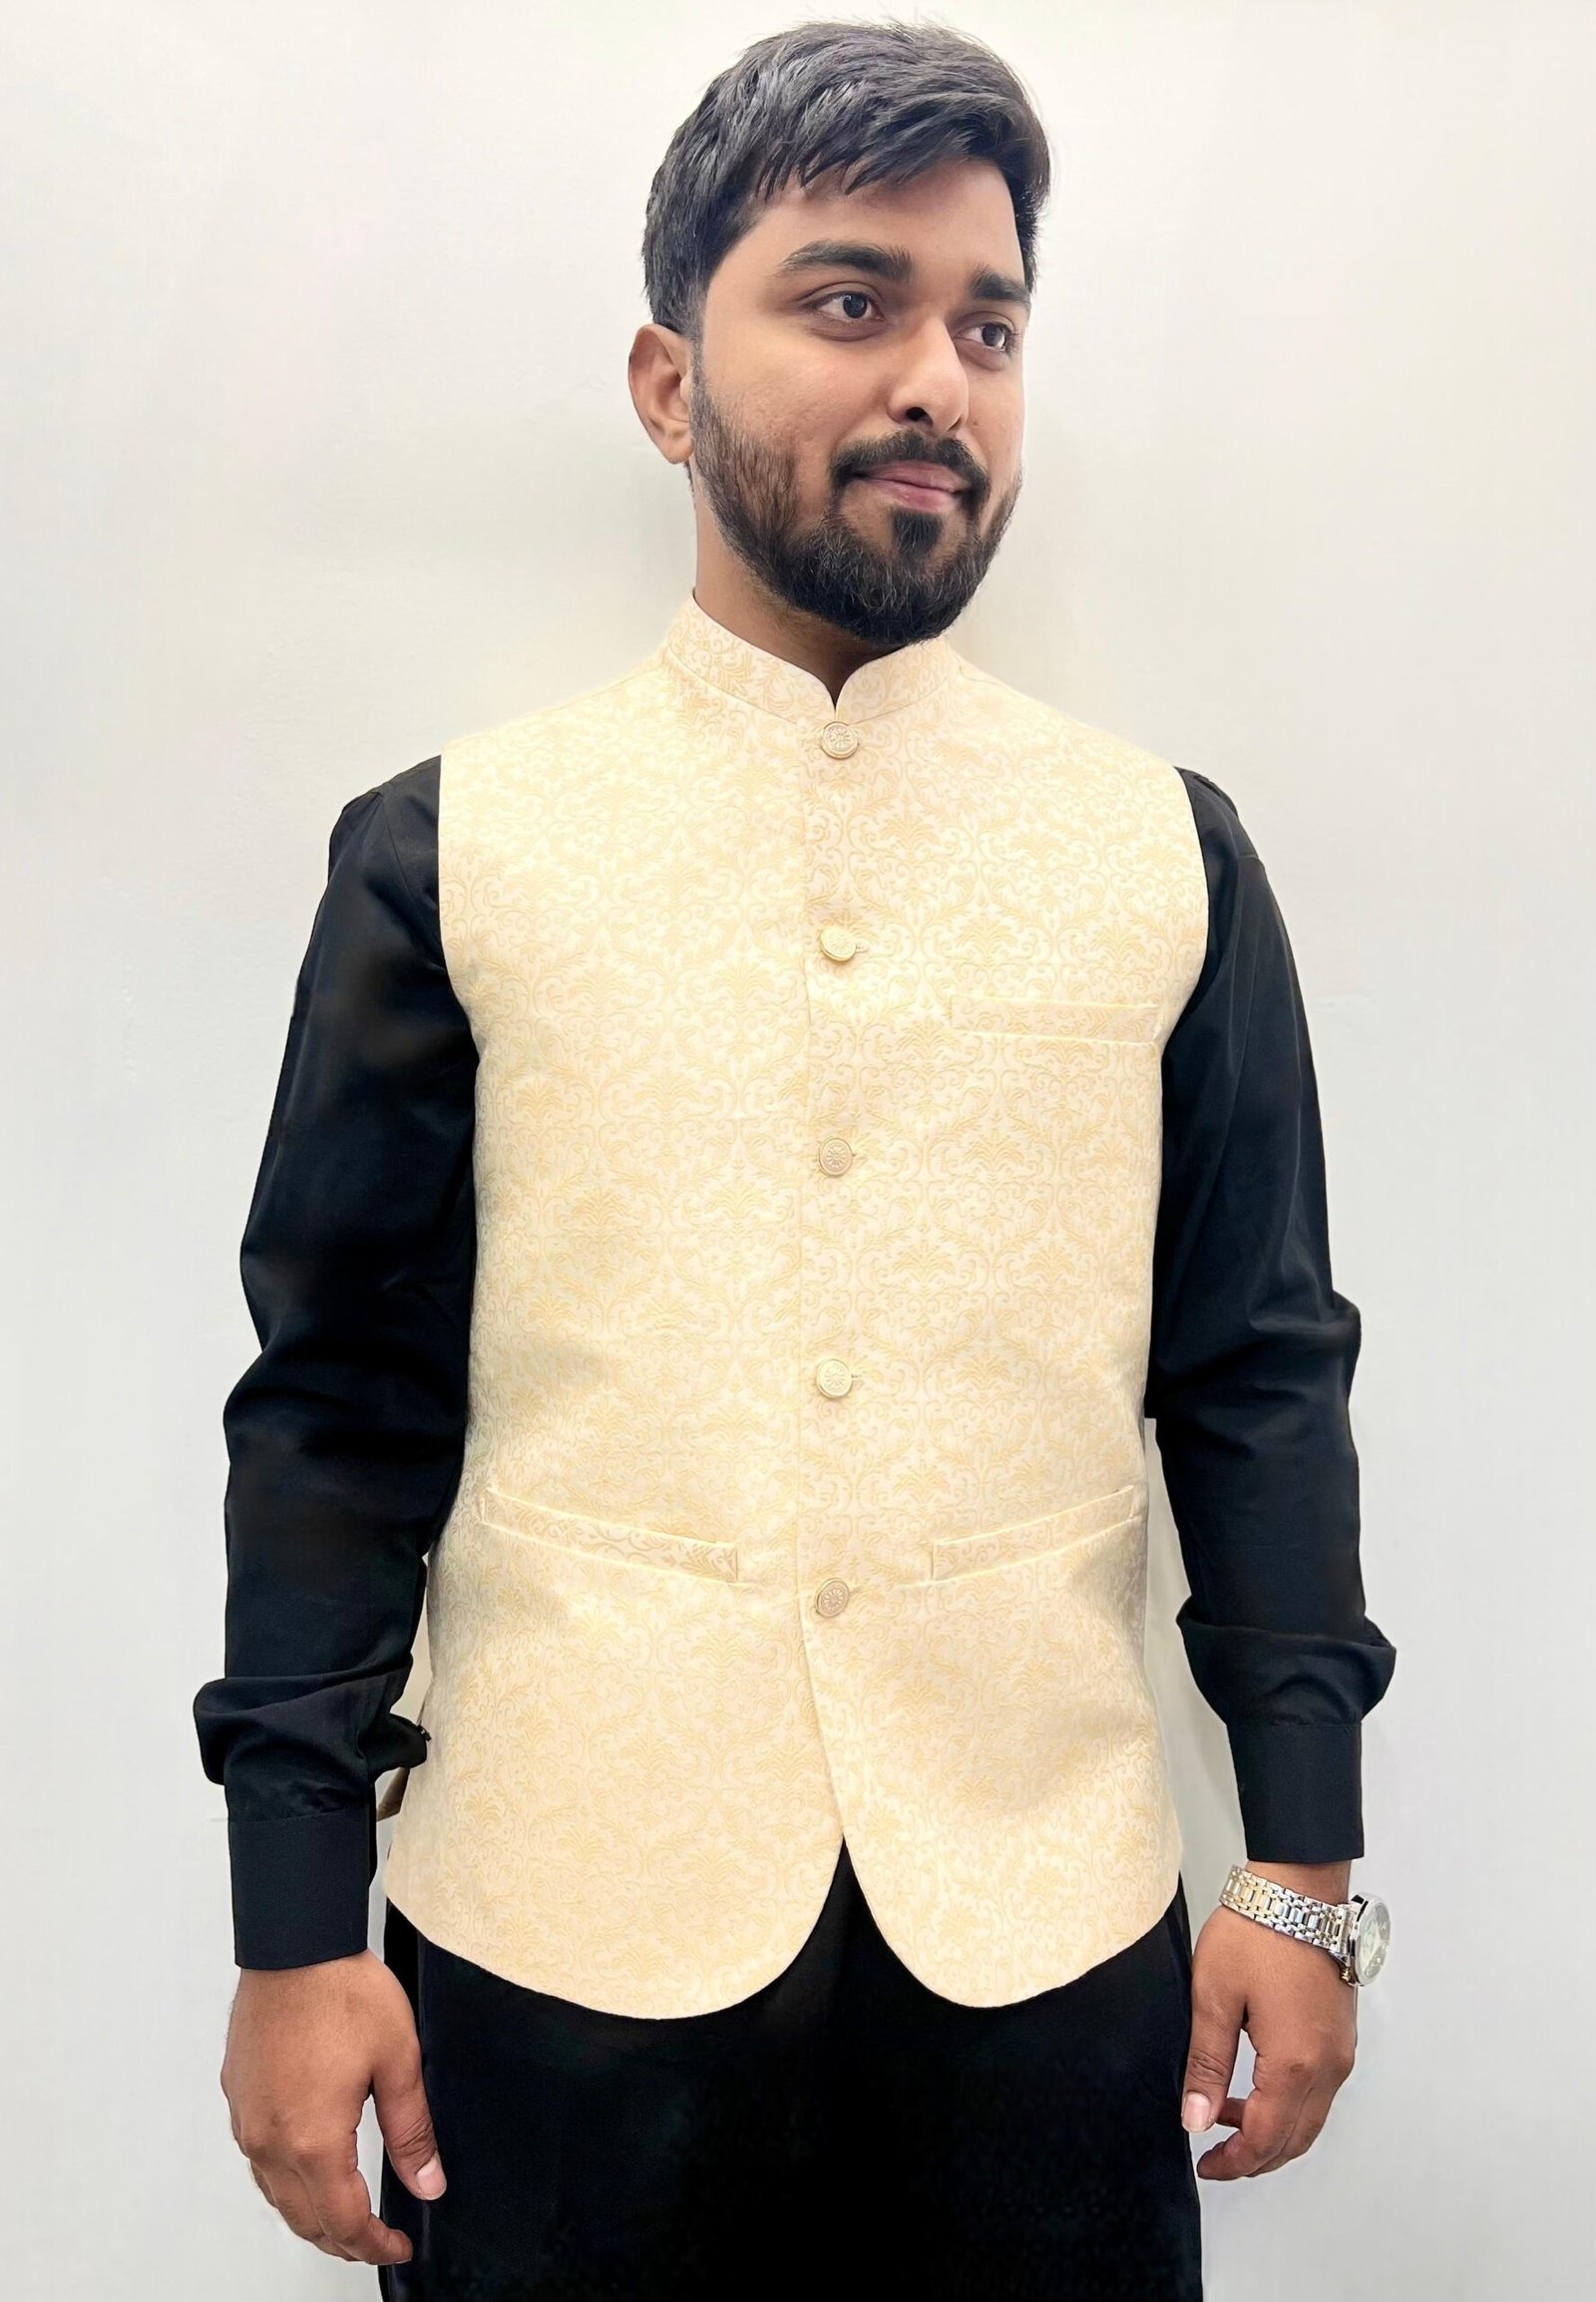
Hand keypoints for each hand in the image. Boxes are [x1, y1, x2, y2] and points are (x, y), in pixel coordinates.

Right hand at [221, 1949, 444, 2265]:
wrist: (295, 1944)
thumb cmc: (341, 1990)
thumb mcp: (398, 2061)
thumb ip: (412, 2132)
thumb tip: (427, 2182)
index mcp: (313, 2140)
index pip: (344, 2222)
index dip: (374, 2245)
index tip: (397, 2246)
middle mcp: (270, 2140)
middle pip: (305, 2219)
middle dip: (343, 2240)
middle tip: (376, 2240)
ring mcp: (248, 2119)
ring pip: (276, 2195)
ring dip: (311, 2214)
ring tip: (345, 2215)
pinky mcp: (237, 2096)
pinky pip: (258, 2159)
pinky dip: (285, 2179)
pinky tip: (306, 2167)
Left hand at [1180, 1860, 1357, 2179]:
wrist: (1298, 1889)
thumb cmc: (1256, 1933)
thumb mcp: (1214, 1996)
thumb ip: (1206, 2064)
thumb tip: (1194, 2119)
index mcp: (1294, 2063)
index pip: (1265, 2138)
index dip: (1234, 2161)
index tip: (1206, 2165)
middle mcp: (1328, 2067)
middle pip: (1295, 2139)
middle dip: (1255, 2156)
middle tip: (1214, 2154)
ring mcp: (1341, 2052)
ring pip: (1310, 2119)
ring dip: (1272, 2130)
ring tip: (1223, 2114)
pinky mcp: (1343, 2037)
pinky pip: (1319, 2092)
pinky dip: (1289, 2104)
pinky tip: (1253, 2086)